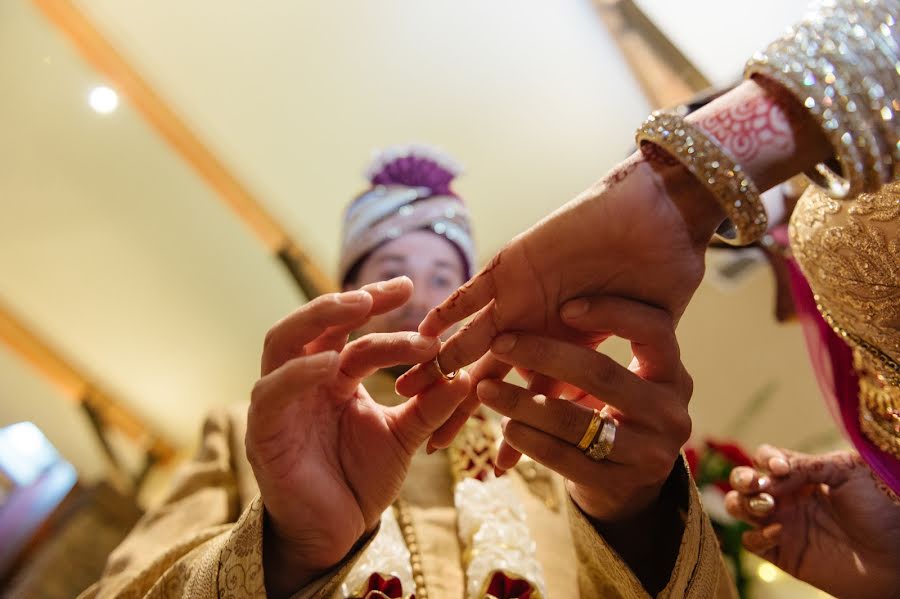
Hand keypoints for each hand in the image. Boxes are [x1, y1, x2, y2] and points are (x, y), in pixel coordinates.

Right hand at [247, 277, 469, 596]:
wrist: (334, 533)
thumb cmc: (361, 480)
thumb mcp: (403, 438)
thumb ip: (429, 408)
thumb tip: (465, 376)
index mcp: (333, 377)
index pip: (349, 328)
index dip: (376, 303)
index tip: (409, 287)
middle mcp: (303, 380)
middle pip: (311, 323)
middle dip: (346, 299)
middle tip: (388, 291)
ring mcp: (279, 402)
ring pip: (281, 342)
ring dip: (317, 318)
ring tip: (359, 306)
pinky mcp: (264, 431)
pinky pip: (272, 393)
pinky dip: (298, 373)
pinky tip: (331, 364)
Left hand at [397, 150, 720, 447]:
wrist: (659, 211)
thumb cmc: (665, 265)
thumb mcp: (650, 327)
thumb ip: (623, 368)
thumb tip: (633, 406)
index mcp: (568, 342)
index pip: (536, 395)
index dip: (519, 429)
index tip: (498, 465)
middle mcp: (538, 323)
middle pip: (490, 374)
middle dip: (460, 407)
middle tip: (430, 442)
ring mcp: (522, 295)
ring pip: (471, 338)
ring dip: (440, 363)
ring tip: (408, 391)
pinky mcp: (513, 264)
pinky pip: (473, 291)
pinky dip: (450, 308)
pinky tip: (426, 329)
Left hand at [476, 296, 691, 520]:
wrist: (630, 486)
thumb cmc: (615, 413)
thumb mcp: (617, 381)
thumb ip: (588, 350)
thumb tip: (532, 313)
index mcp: (673, 375)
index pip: (654, 330)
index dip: (611, 314)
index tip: (565, 306)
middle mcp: (671, 413)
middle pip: (602, 374)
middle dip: (544, 354)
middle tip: (500, 343)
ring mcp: (650, 454)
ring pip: (577, 421)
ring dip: (523, 402)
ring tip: (486, 388)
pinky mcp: (620, 486)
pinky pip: (566, 459)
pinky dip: (530, 441)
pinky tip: (505, 427)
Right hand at [725, 446, 899, 598]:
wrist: (898, 554)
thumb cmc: (882, 507)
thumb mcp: (848, 471)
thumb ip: (808, 465)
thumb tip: (773, 472)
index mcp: (801, 474)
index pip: (766, 458)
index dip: (766, 459)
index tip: (781, 468)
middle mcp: (787, 497)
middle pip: (743, 480)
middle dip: (742, 478)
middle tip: (756, 484)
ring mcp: (783, 524)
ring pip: (739, 508)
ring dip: (744, 503)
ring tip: (768, 507)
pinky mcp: (783, 553)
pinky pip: (751, 542)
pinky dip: (757, 535)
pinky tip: (780, 531)